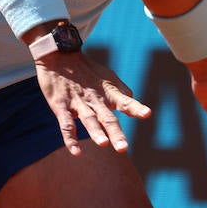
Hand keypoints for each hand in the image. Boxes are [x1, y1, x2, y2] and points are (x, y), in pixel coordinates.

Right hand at [33, 51, 150, 155]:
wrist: (59, 55)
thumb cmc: (86, 69)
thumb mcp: (107, 77)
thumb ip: (121, 91)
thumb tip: (132, 101)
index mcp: (108, 92)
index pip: (125, 101)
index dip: (135, 108)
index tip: (147, 114)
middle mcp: (95, 99)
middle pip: (107, 117)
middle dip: (115, 133)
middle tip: (123, 148)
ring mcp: (78, 103)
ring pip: (88, 119)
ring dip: (95, 132)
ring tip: (103, 144)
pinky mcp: (61, 105)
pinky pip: (66, 124)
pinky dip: (70, 139)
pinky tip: (76, 152)